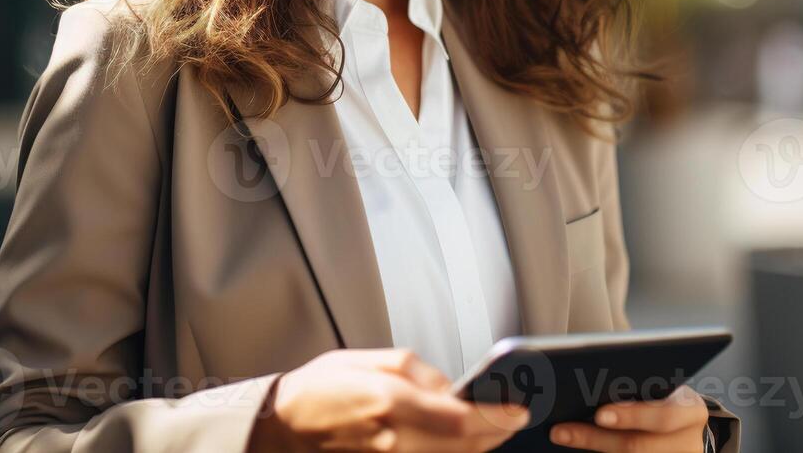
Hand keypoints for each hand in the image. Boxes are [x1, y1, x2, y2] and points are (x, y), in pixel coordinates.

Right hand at [248, 347, 530, 451]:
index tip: (519, 410)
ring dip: (477, 447)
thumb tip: (450, 386)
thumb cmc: (319, 390)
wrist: (283, 427)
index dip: (497, 417)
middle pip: (465, 446)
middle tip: (510, 416)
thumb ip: (415, 369)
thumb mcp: (365, 359)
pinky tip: (459, 443)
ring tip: (489, 429)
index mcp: (390, 402)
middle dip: (494, 432)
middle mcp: (395, 441)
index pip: (462, 418)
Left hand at [550, 385, 709, 450]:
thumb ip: (637, 385)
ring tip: (560, 436)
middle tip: (561, 430)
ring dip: (590, 448)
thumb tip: (587, 378)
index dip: (632, 416)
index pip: (665, 416)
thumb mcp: (664, 389)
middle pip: (639, 446)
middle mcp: (688, 443)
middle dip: (596, 438)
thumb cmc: (666, 399)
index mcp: (691, 411)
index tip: (599, 415)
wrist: (687, 432)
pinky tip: (574, 447)